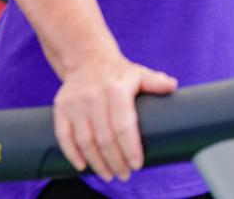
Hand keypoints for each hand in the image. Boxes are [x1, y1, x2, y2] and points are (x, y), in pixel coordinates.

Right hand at [53, 54, 177, 181]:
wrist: (87, 59)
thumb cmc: (119, 72)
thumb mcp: (139, 73)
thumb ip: (156, 82)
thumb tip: (173, 86)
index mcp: (116, 89)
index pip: (123, 126)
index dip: (130, 149)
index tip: (137, 165)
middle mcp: (94, 97)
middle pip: (105, 138)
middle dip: (116, 161)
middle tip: (124, 174)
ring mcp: (75, 103)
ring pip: (85, 141)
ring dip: (97, 162)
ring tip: (108, 174)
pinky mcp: (61, 108)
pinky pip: (64, 136)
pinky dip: (72, 154)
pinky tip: (83, 166)